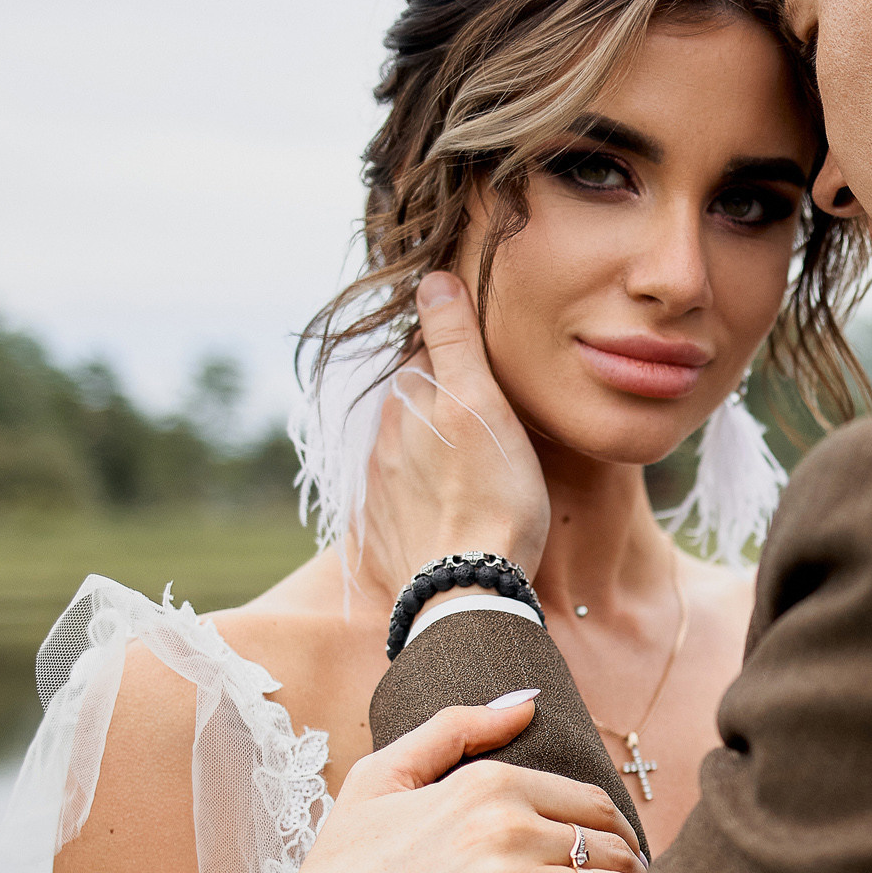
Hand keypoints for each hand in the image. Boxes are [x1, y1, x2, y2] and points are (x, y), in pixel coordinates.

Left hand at [365, 272, 551, 581]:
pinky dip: (424, 496)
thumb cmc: (491, 497)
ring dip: (432, 451)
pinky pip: (403, 501)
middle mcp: (384, 443)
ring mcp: (380, 491)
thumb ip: (455, 342)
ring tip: (474, 465)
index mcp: (408, 405)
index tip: (484, 364)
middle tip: (486, 413)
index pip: (427, 358)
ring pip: (407, 452)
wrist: (465, 592)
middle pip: (414, 405)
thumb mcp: (481, 406)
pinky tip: (452, 509)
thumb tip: (432, 280)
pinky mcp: (384, 535)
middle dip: (441, 403)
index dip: (456, 355)